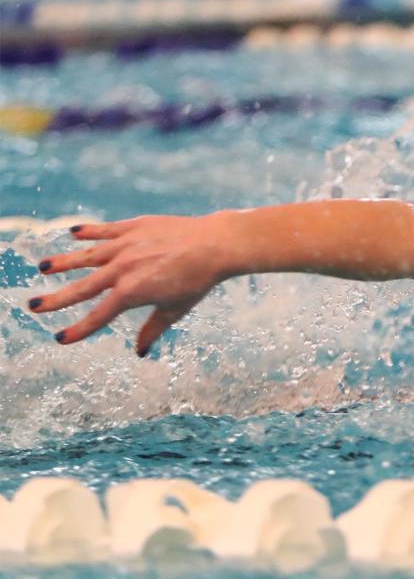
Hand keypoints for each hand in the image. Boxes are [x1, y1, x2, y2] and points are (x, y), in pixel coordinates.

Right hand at [27, 213, 235, 355]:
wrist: (215, 245)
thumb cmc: (198, 281)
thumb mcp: (175, 309)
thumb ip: (153, 330)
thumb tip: (139, 352)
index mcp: (132, 292)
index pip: (99, 316)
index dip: (79, 329)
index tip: (60, 338)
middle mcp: (123, 269)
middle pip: (82, 288)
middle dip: (56, 298)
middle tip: (32, 305)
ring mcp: (126, 245)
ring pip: (87, 255)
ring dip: (64, 262)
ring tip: (43, 267)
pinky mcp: (134, 227)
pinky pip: (106, 230)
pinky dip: (90, 232)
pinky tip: (74, 233)